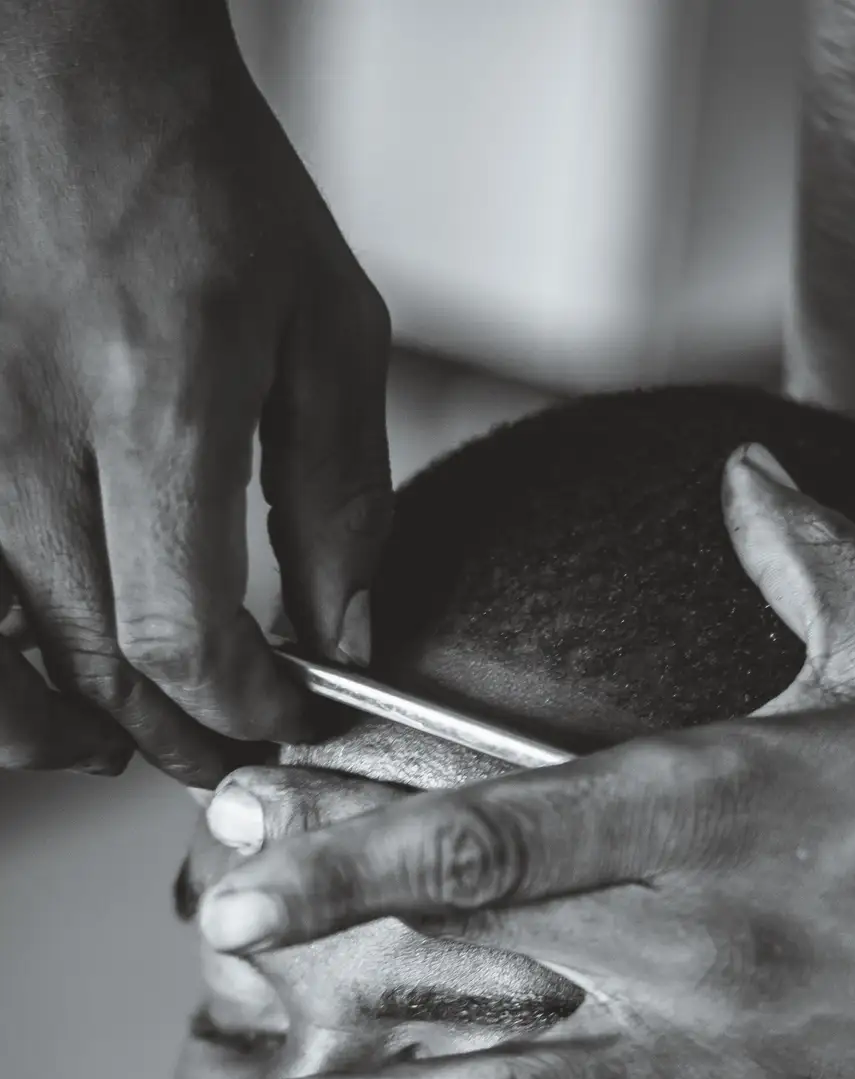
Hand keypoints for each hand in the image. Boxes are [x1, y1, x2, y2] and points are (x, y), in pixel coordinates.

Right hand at [0, 0, 391, 781]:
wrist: (62, 74)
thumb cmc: (196, 179)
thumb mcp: (323, 329)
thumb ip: (338, 497)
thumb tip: (343, 631)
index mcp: (153, 412)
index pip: (185, 638)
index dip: (248, 707)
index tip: (294, 712)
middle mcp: (34, 445)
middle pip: (99, 667)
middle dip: (184, 733)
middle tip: (238, 747)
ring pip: (15, 651)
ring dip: (89, 721)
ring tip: (151, 736)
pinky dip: (14, 664)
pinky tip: (60, 677)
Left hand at [197, 448, 854, 1078]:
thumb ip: (806, 558)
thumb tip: (749, 464)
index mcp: (710, 810)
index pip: (490, 825)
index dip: (354, 837)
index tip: (248, 842)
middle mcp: (701, 944)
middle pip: (475, 968)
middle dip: (330, 981)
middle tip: (210, 999)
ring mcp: (748, 1065)